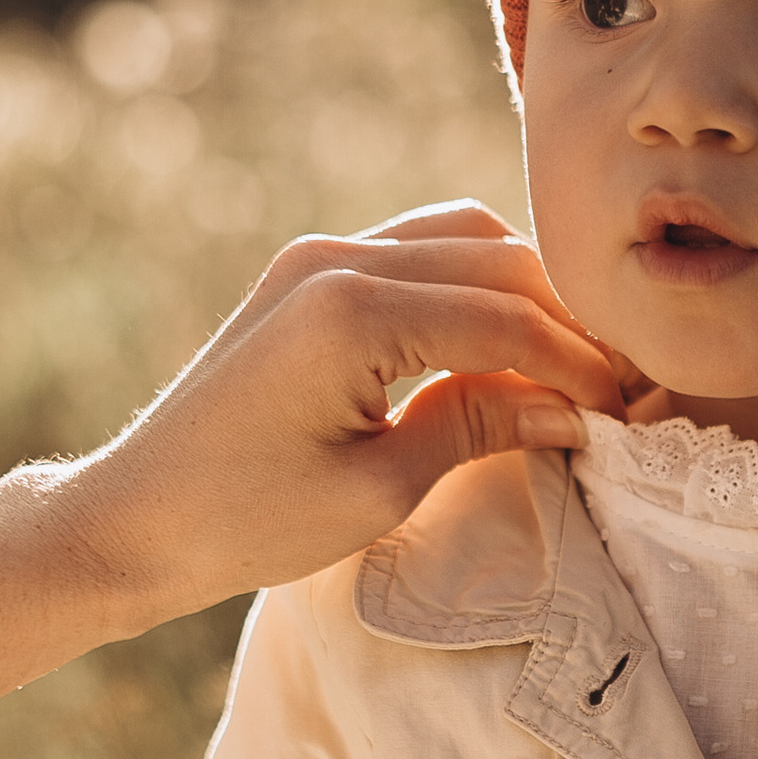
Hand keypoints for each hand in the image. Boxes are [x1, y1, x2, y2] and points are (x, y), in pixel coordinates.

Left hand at [58, 201, 625, 631]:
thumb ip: (478, 426)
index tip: (623, 414)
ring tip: (568, 361)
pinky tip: (505, 341)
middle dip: (564, 318)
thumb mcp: (378, 489)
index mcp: (350, 311)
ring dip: (525, 291)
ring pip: (462, 237)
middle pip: (495, 257)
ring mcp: (316, 256)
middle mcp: (334, 259)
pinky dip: (475, 285)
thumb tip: (572, 410)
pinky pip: (419, 253)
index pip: (505, 316)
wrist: (134, 517)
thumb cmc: (245, 520)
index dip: (577, 365)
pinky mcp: (307, 273)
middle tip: (614, 384)